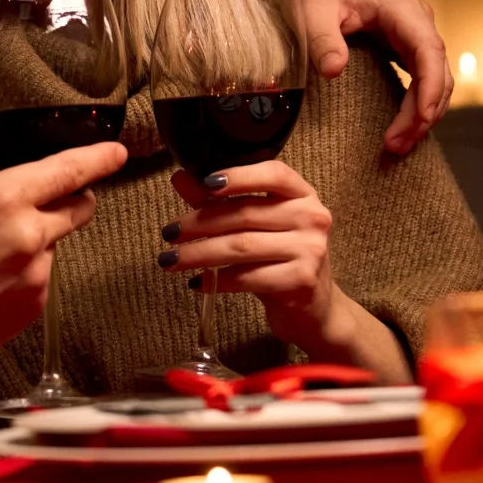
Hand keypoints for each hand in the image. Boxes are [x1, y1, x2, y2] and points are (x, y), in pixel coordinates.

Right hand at [0, 96, 127, 388]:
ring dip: (35, 241)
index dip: (98, 159)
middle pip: (78, 209)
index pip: (70, 171)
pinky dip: (23, 274)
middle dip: (70, 200)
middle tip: (36, 203)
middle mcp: (31, 236)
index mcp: (6, 198)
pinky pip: (40, 280)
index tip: (118, 153)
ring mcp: (36, 276)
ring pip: (52, 246)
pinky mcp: (33, 308)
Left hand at [156, 163, 343, 349]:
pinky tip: (197, 283)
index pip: (273, 174)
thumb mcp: (254, 226)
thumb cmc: (279, 259)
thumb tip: (180, 177)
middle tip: (169, 233)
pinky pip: (248, 277)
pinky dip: (217, 281)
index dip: (239, 176)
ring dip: (198, 253)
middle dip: (199, 223)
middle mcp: (312, 217)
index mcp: (302, 195)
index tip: (204, 182)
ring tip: (170, 260)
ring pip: (241, 246)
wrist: (313, 308)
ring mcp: (310, 249)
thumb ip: (219, 200)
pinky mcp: (301, 281)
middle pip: (245, 213)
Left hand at [287, 0, 451, 154]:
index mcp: (399, 6)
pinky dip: (416, 105)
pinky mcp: (404, 47)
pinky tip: (403, 129)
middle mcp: (415, 20)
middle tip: (397, 144)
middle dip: (424, 111)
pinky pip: (422, 79)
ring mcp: (413, 34)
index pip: (428, 49)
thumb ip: (322, 38)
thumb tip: (334, 69)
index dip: (430, 86)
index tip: (422, 118)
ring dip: (422, 114)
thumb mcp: (311, 10)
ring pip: (434, 79)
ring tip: (398, 144)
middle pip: (437, 71)